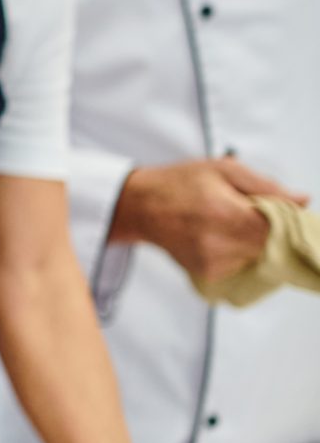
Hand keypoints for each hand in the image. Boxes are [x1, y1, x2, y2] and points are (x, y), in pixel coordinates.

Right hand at [112, 158, 307, 282]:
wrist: (139, 206)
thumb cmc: (179, 182)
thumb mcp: (223, 169)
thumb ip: (266, 186)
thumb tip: (303, 201)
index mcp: (225, 213)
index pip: (278, 228)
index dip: (287, 221)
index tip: (284, 213)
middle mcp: (218, 243)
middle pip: (270, 245)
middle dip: (269, 230)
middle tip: (250, 212)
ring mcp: (212, 262)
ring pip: (257, 257)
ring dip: (253, 242)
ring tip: (229, 223)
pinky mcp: (207, 273)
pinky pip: (240, 265)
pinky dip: (238, 252)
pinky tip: (219, 237)